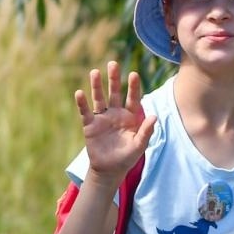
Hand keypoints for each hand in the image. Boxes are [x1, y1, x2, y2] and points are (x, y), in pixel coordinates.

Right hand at [75, 61, 155, 185]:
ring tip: (94, 72)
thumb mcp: (139, 145)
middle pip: (114, 93)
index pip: (132, 98)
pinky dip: (82, 103)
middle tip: (113, 63)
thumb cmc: (127, 158)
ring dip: (96, 86)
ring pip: (99, 98)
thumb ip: (146, 131)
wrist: (109, 170)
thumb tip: (154, 116)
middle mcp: (116, 114)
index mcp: (130, 117)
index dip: (133, 87)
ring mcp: (102, 118)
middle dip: (114, 79)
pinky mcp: (90, 125)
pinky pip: (86, 112)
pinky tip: (79, 93)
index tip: (133, 74)